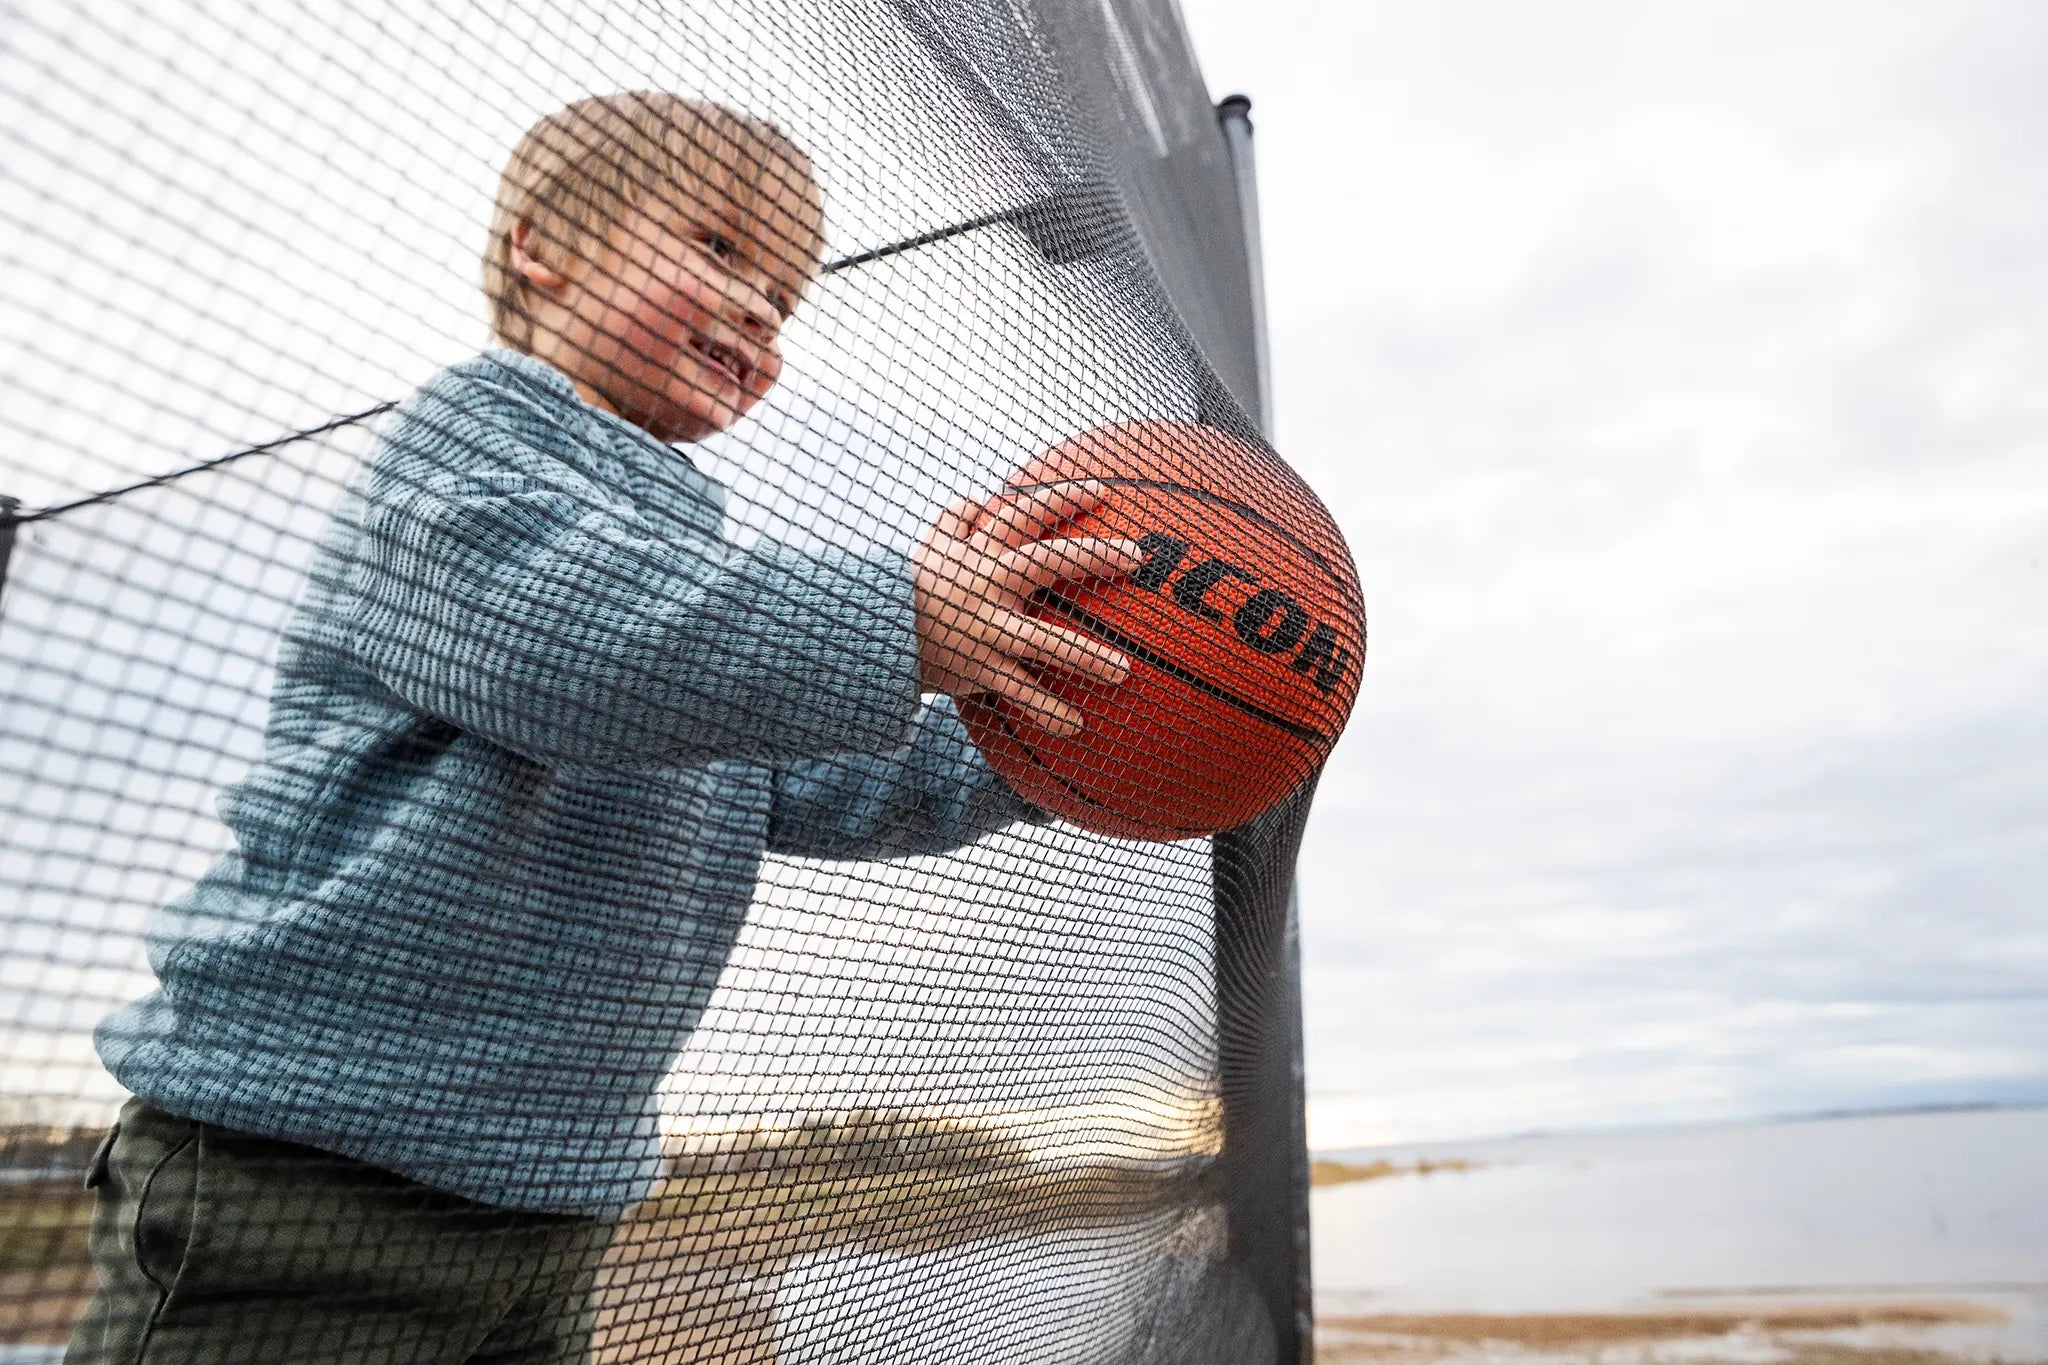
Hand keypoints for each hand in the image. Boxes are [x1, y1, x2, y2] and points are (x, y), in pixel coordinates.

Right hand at [913, 481, 1139, 735]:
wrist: (872, 634)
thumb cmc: (912, 587)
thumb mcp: (929, 545)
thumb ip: (958, 518)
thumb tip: (986, 498)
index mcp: (979, 552)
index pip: (1024, 513)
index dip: (1061, 498)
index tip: (1101, 491)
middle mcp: (987, 586)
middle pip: (1047, 563)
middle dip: (1093, 557)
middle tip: (1135, 558)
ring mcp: (986, 630)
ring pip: (1043, 641)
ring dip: (1086, 656)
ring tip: (1123, 671)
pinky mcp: (979, 669)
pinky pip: (1018, 692)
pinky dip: (1047, 710)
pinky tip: (1077, 726)